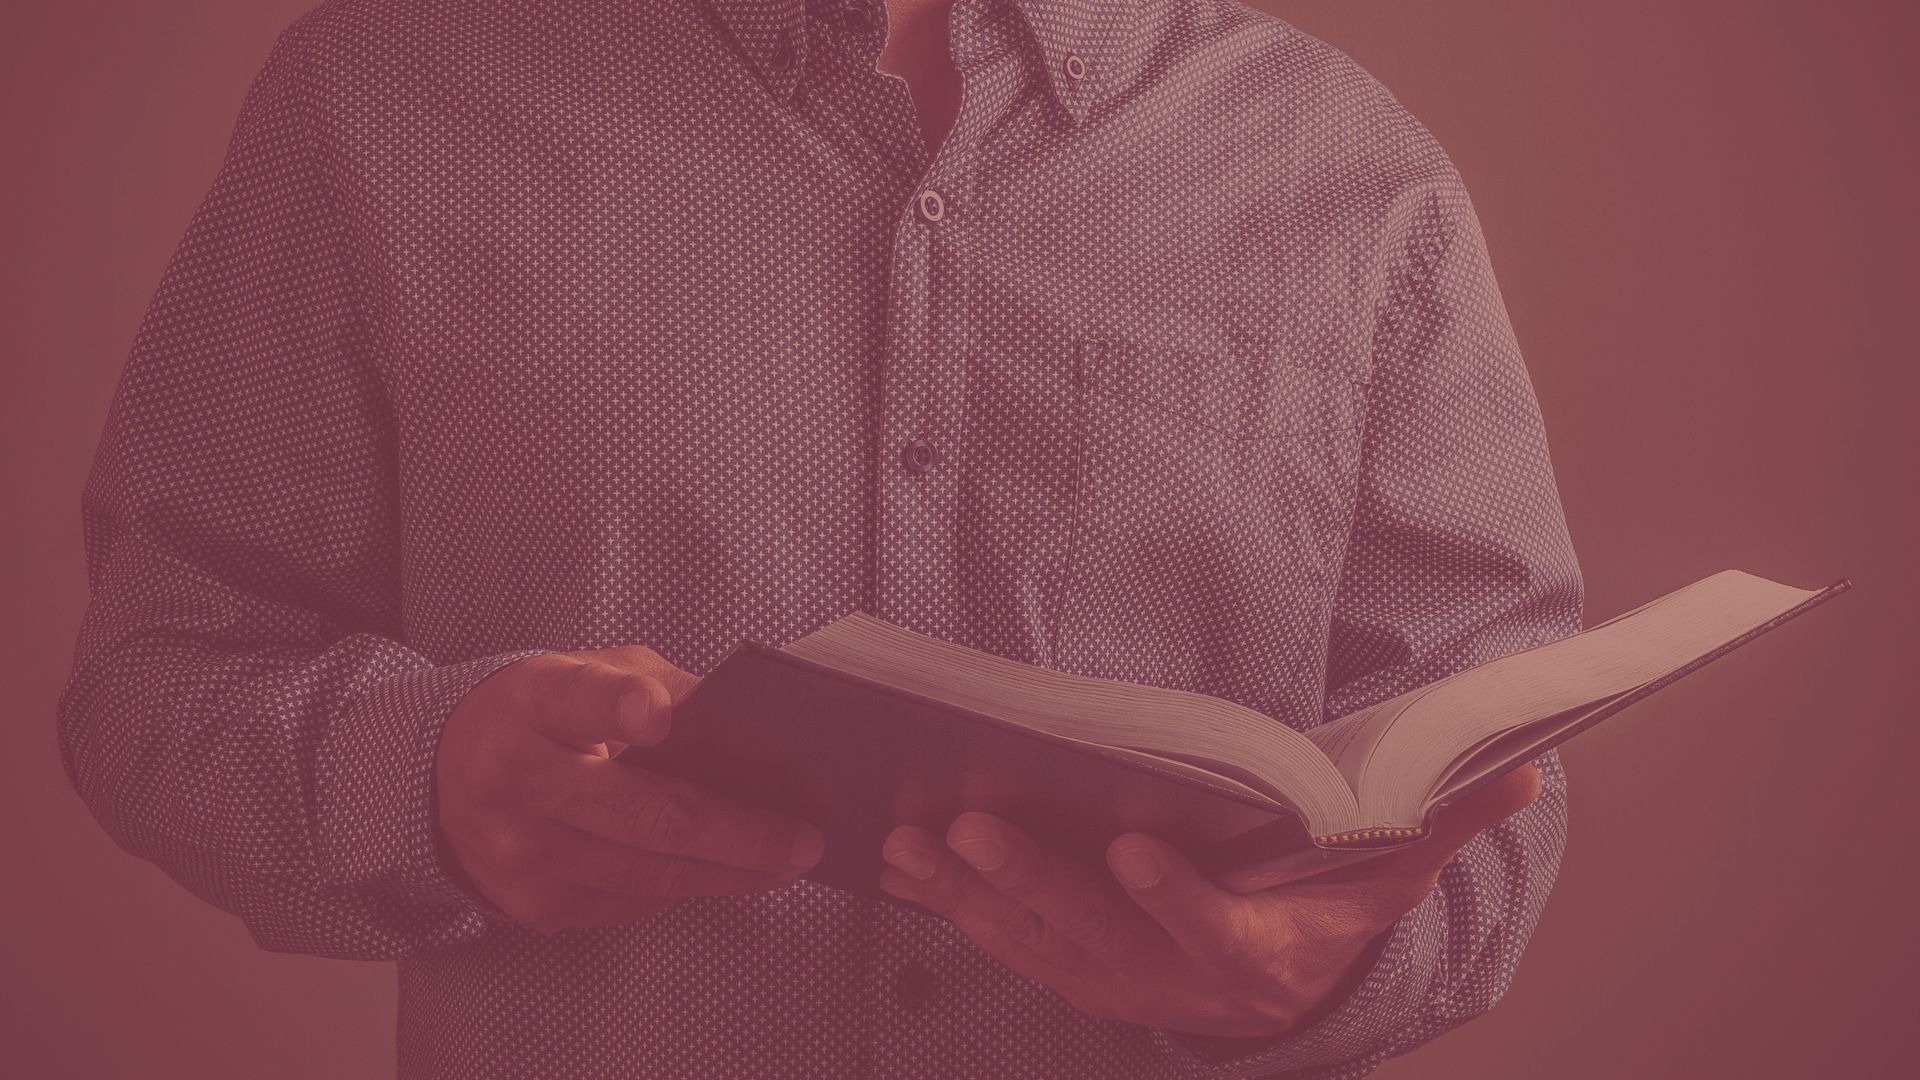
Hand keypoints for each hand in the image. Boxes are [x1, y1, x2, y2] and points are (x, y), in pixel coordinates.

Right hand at [435, 646, 826, 932]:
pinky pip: (631, 901)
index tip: (660, 715)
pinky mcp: (533, 905)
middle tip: (802, 840)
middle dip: (737, 833)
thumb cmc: (542, 713)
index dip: (619, 706)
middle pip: (644, 816)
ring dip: (729, 873)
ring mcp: (520, 854)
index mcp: (531, 703)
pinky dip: (685, 887)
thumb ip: (659, 686)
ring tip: (785, 863)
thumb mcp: (586, 671)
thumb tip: (750, 722)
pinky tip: (726, 874)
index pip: (579, 702)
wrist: (442, 777)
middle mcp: (515, 781)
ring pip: (649, 874)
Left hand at [876, 764, 1543, 1038]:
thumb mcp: (1386, 885)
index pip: (1209, 931)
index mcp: (1249, 953)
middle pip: (1093, 933)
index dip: (1172, 896)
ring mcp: (1105, 980)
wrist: (1272, 1005)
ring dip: (965, 890)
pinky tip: (895, 860)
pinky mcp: (1061, 970)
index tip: (1132, 845)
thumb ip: (1437, 828)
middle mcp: (1167, 978)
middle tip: (974, 822)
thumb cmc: (1322, 923)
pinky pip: (996, 940)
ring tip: (908, 835)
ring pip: (1028, 938)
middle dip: (1030, 880)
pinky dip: (944, 902)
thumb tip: (1520, 772)